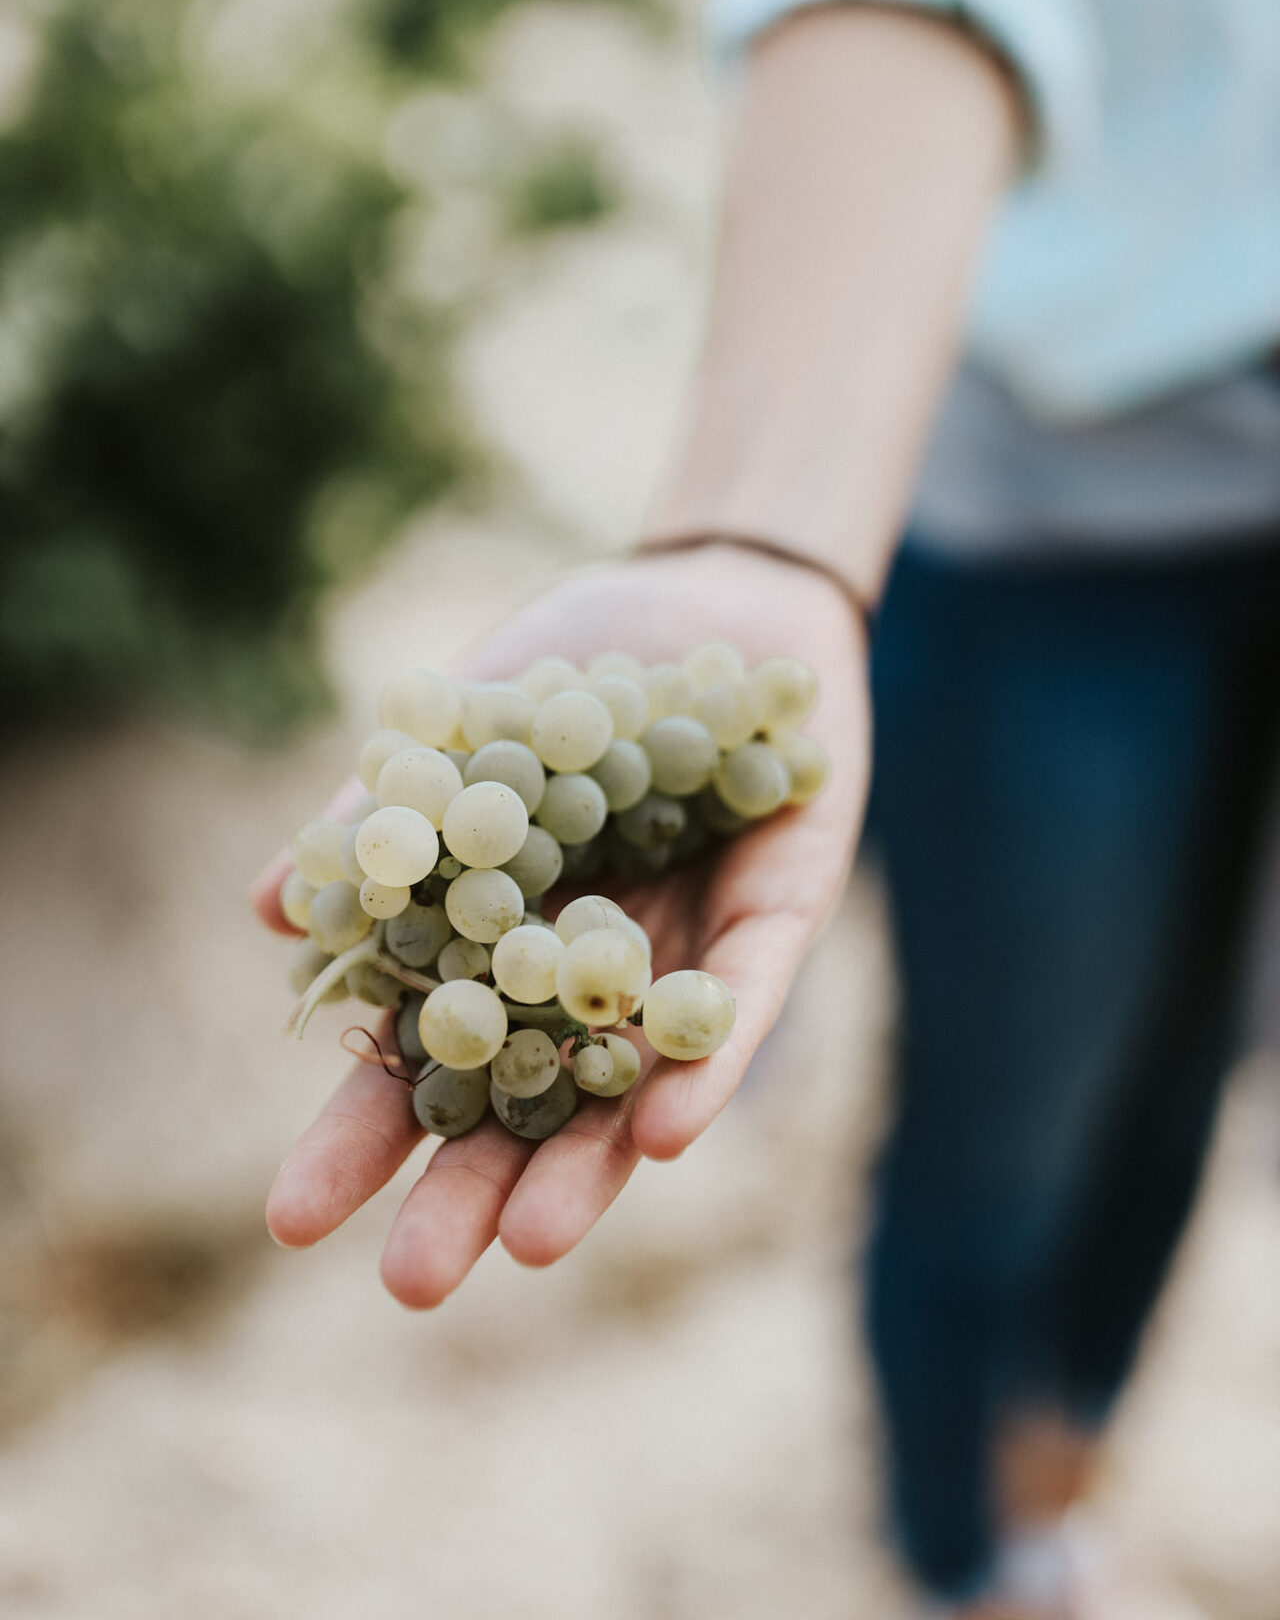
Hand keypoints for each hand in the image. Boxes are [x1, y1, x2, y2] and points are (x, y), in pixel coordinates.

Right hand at [250, 542, 870, 1305]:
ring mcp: (685, 957)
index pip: (428, 1063)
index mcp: (510, 944)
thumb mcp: (463, 727)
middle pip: (529, 1107)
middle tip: (410, 1284)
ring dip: (592, 1167)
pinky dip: (706, 1061)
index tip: (290, 1220)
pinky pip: (744, 1003)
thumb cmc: (574, 665)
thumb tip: (264, 908)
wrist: (714, 597)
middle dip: (473, 1193)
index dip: (366, 1136)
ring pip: (639, 1086)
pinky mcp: (778, 920)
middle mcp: (594, 975)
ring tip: (532, 1245)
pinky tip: (668, 1129)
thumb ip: (388, 815)